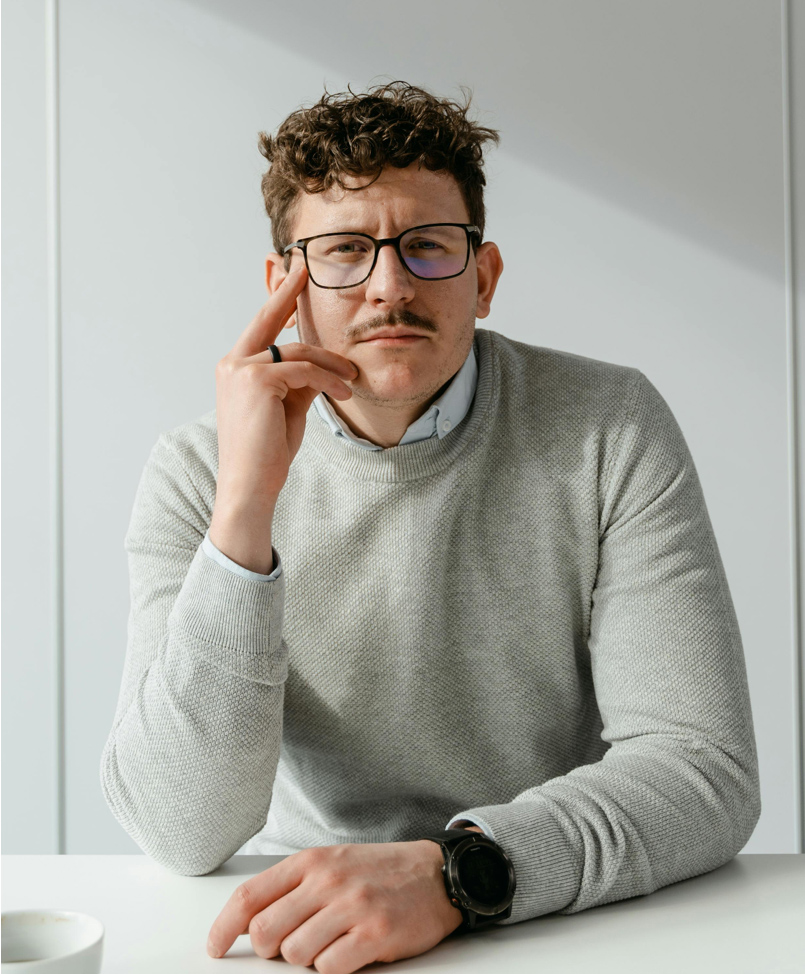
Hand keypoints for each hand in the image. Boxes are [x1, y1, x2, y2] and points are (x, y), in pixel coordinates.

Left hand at [206, 839, 466, 972]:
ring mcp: (352, 906)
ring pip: (296, 955)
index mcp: (311, 861)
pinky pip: (330, 968)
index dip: (224, 928)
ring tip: (330, 944)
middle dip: (270, 951)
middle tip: (290, 948)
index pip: (249, 897)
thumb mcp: (332, 863)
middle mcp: (327, 880)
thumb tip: (249, 924)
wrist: (435, 874)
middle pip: (265, 933)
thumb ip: (293, 887)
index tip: (216, 947)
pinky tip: (349, 951)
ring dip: (307, 959)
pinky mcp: (375, 932)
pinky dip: (334, 968)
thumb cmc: (378, 872)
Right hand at [213, 265, 357, 512]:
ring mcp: (241, 369)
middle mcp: (232, 363)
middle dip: (289, 291)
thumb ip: (299, 381)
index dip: (278, 302)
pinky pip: (304, 369)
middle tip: (306, 270)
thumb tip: (323, 364)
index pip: (260, 328)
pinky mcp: (257, 380)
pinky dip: (328, 379)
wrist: (250, 485)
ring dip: (331, 364)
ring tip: (352, 379)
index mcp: (234, 368)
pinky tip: (343, 393)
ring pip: (298, 351)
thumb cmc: (268, 452)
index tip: (294, 280)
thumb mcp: (287, 407)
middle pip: (268, 318)